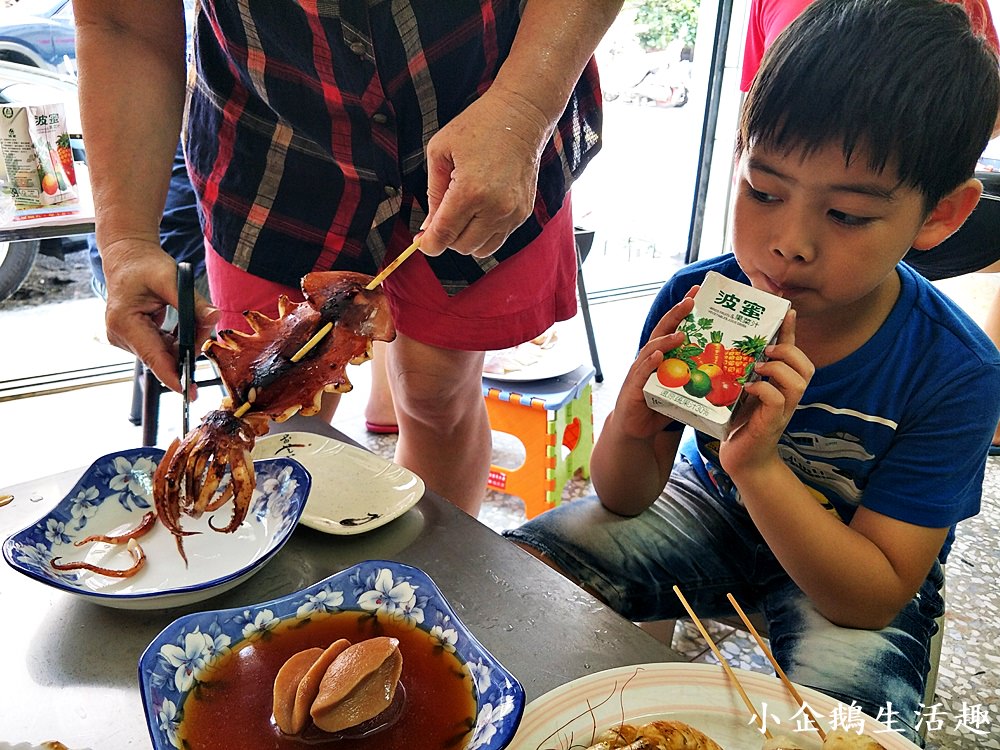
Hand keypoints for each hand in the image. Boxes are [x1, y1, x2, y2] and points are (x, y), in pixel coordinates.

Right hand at [101, 238, 217, 393]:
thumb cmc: (145, 266)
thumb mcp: (171, 278)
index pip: (152, 357)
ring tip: (196, 321)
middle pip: (162, 356)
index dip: (172, 376)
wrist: (128, 260)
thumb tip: (215, 317)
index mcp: (124, 322)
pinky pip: (162, 348)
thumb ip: (193, 302)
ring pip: (165, 354)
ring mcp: (126, 340)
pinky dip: (178, 341)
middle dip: (189, 347)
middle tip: (206, 325)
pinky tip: (186, 326)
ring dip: (185, 343)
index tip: (189, 392)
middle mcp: (121, 336)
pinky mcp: (134, 340)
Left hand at [419, 85, 550, 257]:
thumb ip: (433, 192)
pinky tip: (479, 212)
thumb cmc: (479, 126)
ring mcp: (512, 213)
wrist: (522, 115)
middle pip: (462, 246)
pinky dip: (484, 233)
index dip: (428, 244)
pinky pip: (498, 239)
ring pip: (481, 249)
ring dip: (466, 239)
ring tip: (462, 215)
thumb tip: (429, 226)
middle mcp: (495, 208)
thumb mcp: (441, 151)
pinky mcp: (523, 213)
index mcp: (470, 192)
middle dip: (447, 238)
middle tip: (441, 219)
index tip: (422, 243)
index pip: (444, 235)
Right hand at [610, 291, 696, 439]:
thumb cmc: (661, 406)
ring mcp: (640, 371)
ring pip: (653, 348)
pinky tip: (658, 355)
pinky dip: (650, 362)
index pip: (675, 327)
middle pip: (663, 330)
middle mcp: (650, 358)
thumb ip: (700, 378)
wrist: (638, 429)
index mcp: (663, 355)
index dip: (684, 309)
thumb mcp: (684, 390)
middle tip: (691, 300)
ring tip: (681, 332)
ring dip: (667, 339)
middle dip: (676, 313)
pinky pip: (641, 372)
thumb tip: (732, 372)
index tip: (698, 292)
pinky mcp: (633, 387)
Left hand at [718, 310, 813, 475]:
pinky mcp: (771, 424)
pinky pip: (778, 400)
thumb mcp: (739, 391)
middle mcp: (787, 396)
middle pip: (806, 366)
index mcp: (780, 384)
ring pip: (798, 382)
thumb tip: (726, 344)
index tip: (787, 311)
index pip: (792, 353)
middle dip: (789, 351)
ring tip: (759, 365)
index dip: (792, 332)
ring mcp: (783, 411)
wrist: (741, 460)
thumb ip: (740, 371)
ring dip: (779, 368)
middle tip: (766, 349)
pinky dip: (766, 390)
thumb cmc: (738, 424)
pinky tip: (749, 387)